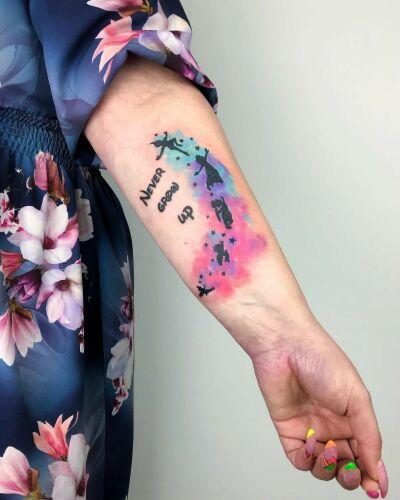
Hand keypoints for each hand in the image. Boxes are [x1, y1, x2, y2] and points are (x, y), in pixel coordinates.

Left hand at [250, 320, 387, 497]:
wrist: (285, 346)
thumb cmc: (322, 361)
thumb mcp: (357, 398)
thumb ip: (369, 435)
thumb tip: (375, 468)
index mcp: (352, 417)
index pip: (365, 454)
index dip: (371, 473)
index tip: (376, 489)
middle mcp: (332, 425)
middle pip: (345, 466)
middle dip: (350, 476)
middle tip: (350, 470)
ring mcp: (309, 428)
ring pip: (322, 467)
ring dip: (328, 468)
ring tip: (328, 450)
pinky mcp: (288, 429)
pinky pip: (298, 458)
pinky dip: (306, 459)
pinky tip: (310, 443)